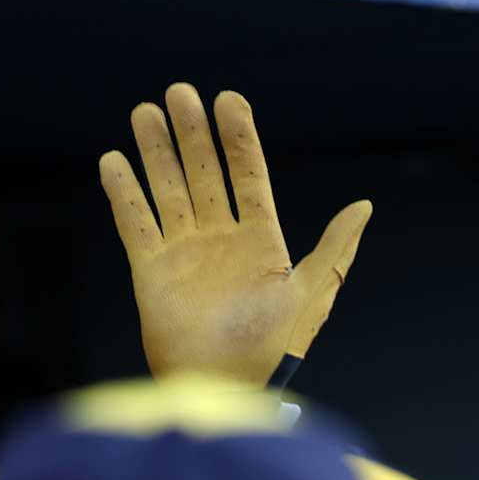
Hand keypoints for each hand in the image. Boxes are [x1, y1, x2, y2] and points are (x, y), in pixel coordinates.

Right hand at [99, 82, 371, 387]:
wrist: (227, 387)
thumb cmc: (274, 348)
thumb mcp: (312, 294)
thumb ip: (335, 249)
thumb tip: (364, 206)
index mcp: (261, 241)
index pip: (249, 177)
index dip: (238, 139)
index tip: (228, 99)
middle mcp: (221, 241)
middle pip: (203, 175)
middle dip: (192, 134)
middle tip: (178, 92)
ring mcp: (185, 254)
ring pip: (168, 190)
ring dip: (157, 152)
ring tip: (145, 111)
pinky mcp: (152, 272)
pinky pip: (135, 224)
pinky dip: (124, 194)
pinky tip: (114, 160)